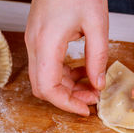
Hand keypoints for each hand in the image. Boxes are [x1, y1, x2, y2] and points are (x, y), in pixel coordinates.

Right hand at [25, 0, 108, 115]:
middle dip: (68, 98)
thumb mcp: (97, 23)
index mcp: (47, 42)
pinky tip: (82, 71)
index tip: (86, 109)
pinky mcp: (39, 38)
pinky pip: (47, 66)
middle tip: (92, 98)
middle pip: (43, 87)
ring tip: (92, 86)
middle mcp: (35, 44)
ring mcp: (35, 41)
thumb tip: (98, 83)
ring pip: (45, 78)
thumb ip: (97, 57)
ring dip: (67, 87)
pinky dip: (64, 75)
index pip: (48, 88)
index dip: (67, 104)